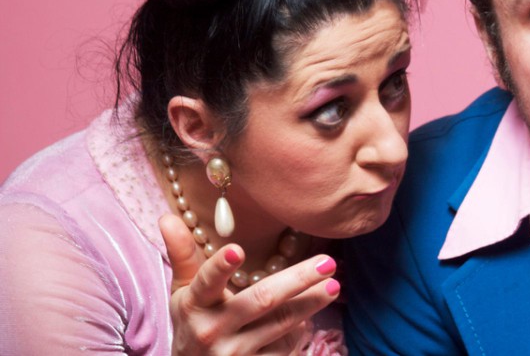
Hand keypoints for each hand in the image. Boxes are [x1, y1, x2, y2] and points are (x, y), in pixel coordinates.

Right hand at [159, 214, 339, 354]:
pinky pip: (284, 347)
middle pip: (261, 300)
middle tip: (328, 262)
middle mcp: (213, 330)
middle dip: (297, 280)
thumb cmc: (192, 322)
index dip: (220, 267)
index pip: (207, 282)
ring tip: (333, 285)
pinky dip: (299, 331)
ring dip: (310, 303)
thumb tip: (168, 216)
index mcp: (195, 304)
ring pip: (280, 323)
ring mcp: (234, 353)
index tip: (236, 249)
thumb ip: (182, 254)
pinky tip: (311, 315)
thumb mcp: (183, 292)